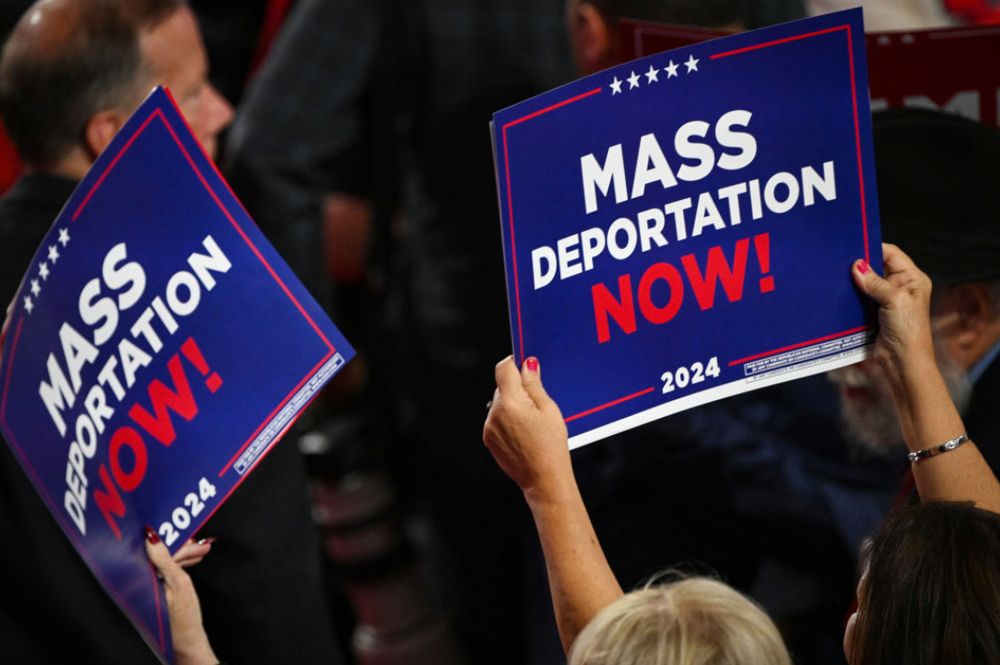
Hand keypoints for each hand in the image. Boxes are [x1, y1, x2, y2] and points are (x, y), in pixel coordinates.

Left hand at [145, 530, 218, 664]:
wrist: (187, 641)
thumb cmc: (185, 618)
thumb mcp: (180, 583)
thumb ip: (166, 559)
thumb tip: (152, 538)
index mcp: (141, 581)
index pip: (156, 552)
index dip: (175, 542)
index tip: (188, 534)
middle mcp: (139, 584)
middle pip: (159, 557)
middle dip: (182, 548)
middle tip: (199, 542)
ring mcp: (146, 589)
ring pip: (164, 563)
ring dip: (183, 555)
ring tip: (201, 550)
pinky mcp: (154, 592)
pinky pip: (165, 572)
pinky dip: (179, 566)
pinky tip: (191, 561)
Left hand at [483, 356, 571, 501]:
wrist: (543, 478)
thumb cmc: (551, 446)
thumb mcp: (549, 410)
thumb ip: (534, 384)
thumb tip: (527, 364)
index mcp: (511, 402)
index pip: (504, 368)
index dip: (515, 363)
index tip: (525, 366)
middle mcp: (494, 413)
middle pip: (502, 387)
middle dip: (517, 389)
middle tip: (537, 404)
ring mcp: (489, 427)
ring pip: (499, 404)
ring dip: (512, 405)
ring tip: (531, 424)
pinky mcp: (488, 439)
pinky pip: (496, 420)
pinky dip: (507, 420)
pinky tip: (523, 433)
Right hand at [851, 243, 935, 382]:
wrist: (902, 362)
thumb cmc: (908, 331)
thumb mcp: (894, 300)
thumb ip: (875, 282)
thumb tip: (856, 266)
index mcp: (912, 279)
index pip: (891, 253)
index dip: (873, 248)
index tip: (853, 247)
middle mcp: (900, 286)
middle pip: (877, 267)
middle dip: (861, 264)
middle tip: (840, 261)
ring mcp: (886, 300)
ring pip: (866, 282)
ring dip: (854, 281)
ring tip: (836, 275)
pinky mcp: (874, 312)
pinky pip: (860, 298)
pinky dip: (850, 295)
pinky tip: (838, 292)